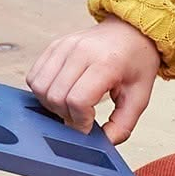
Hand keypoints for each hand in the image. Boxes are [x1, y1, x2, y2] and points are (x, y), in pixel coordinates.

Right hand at [26, 16, 160, 143]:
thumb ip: (123, 125)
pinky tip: (62, 92)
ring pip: (39, 87)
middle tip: (81, 117)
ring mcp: (65, 46)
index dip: (80, 121)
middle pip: (56, 96)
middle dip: (65, 115)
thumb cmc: (136, 62)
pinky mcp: (54, 45)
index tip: (88, 126)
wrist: (131, 31)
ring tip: (71, 105)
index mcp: (107, 62)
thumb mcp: (140, 97)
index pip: (78, 100)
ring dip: (51, 104)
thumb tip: (102, 144)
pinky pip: (34, 75)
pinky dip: (43, 91)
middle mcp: (82, 50)